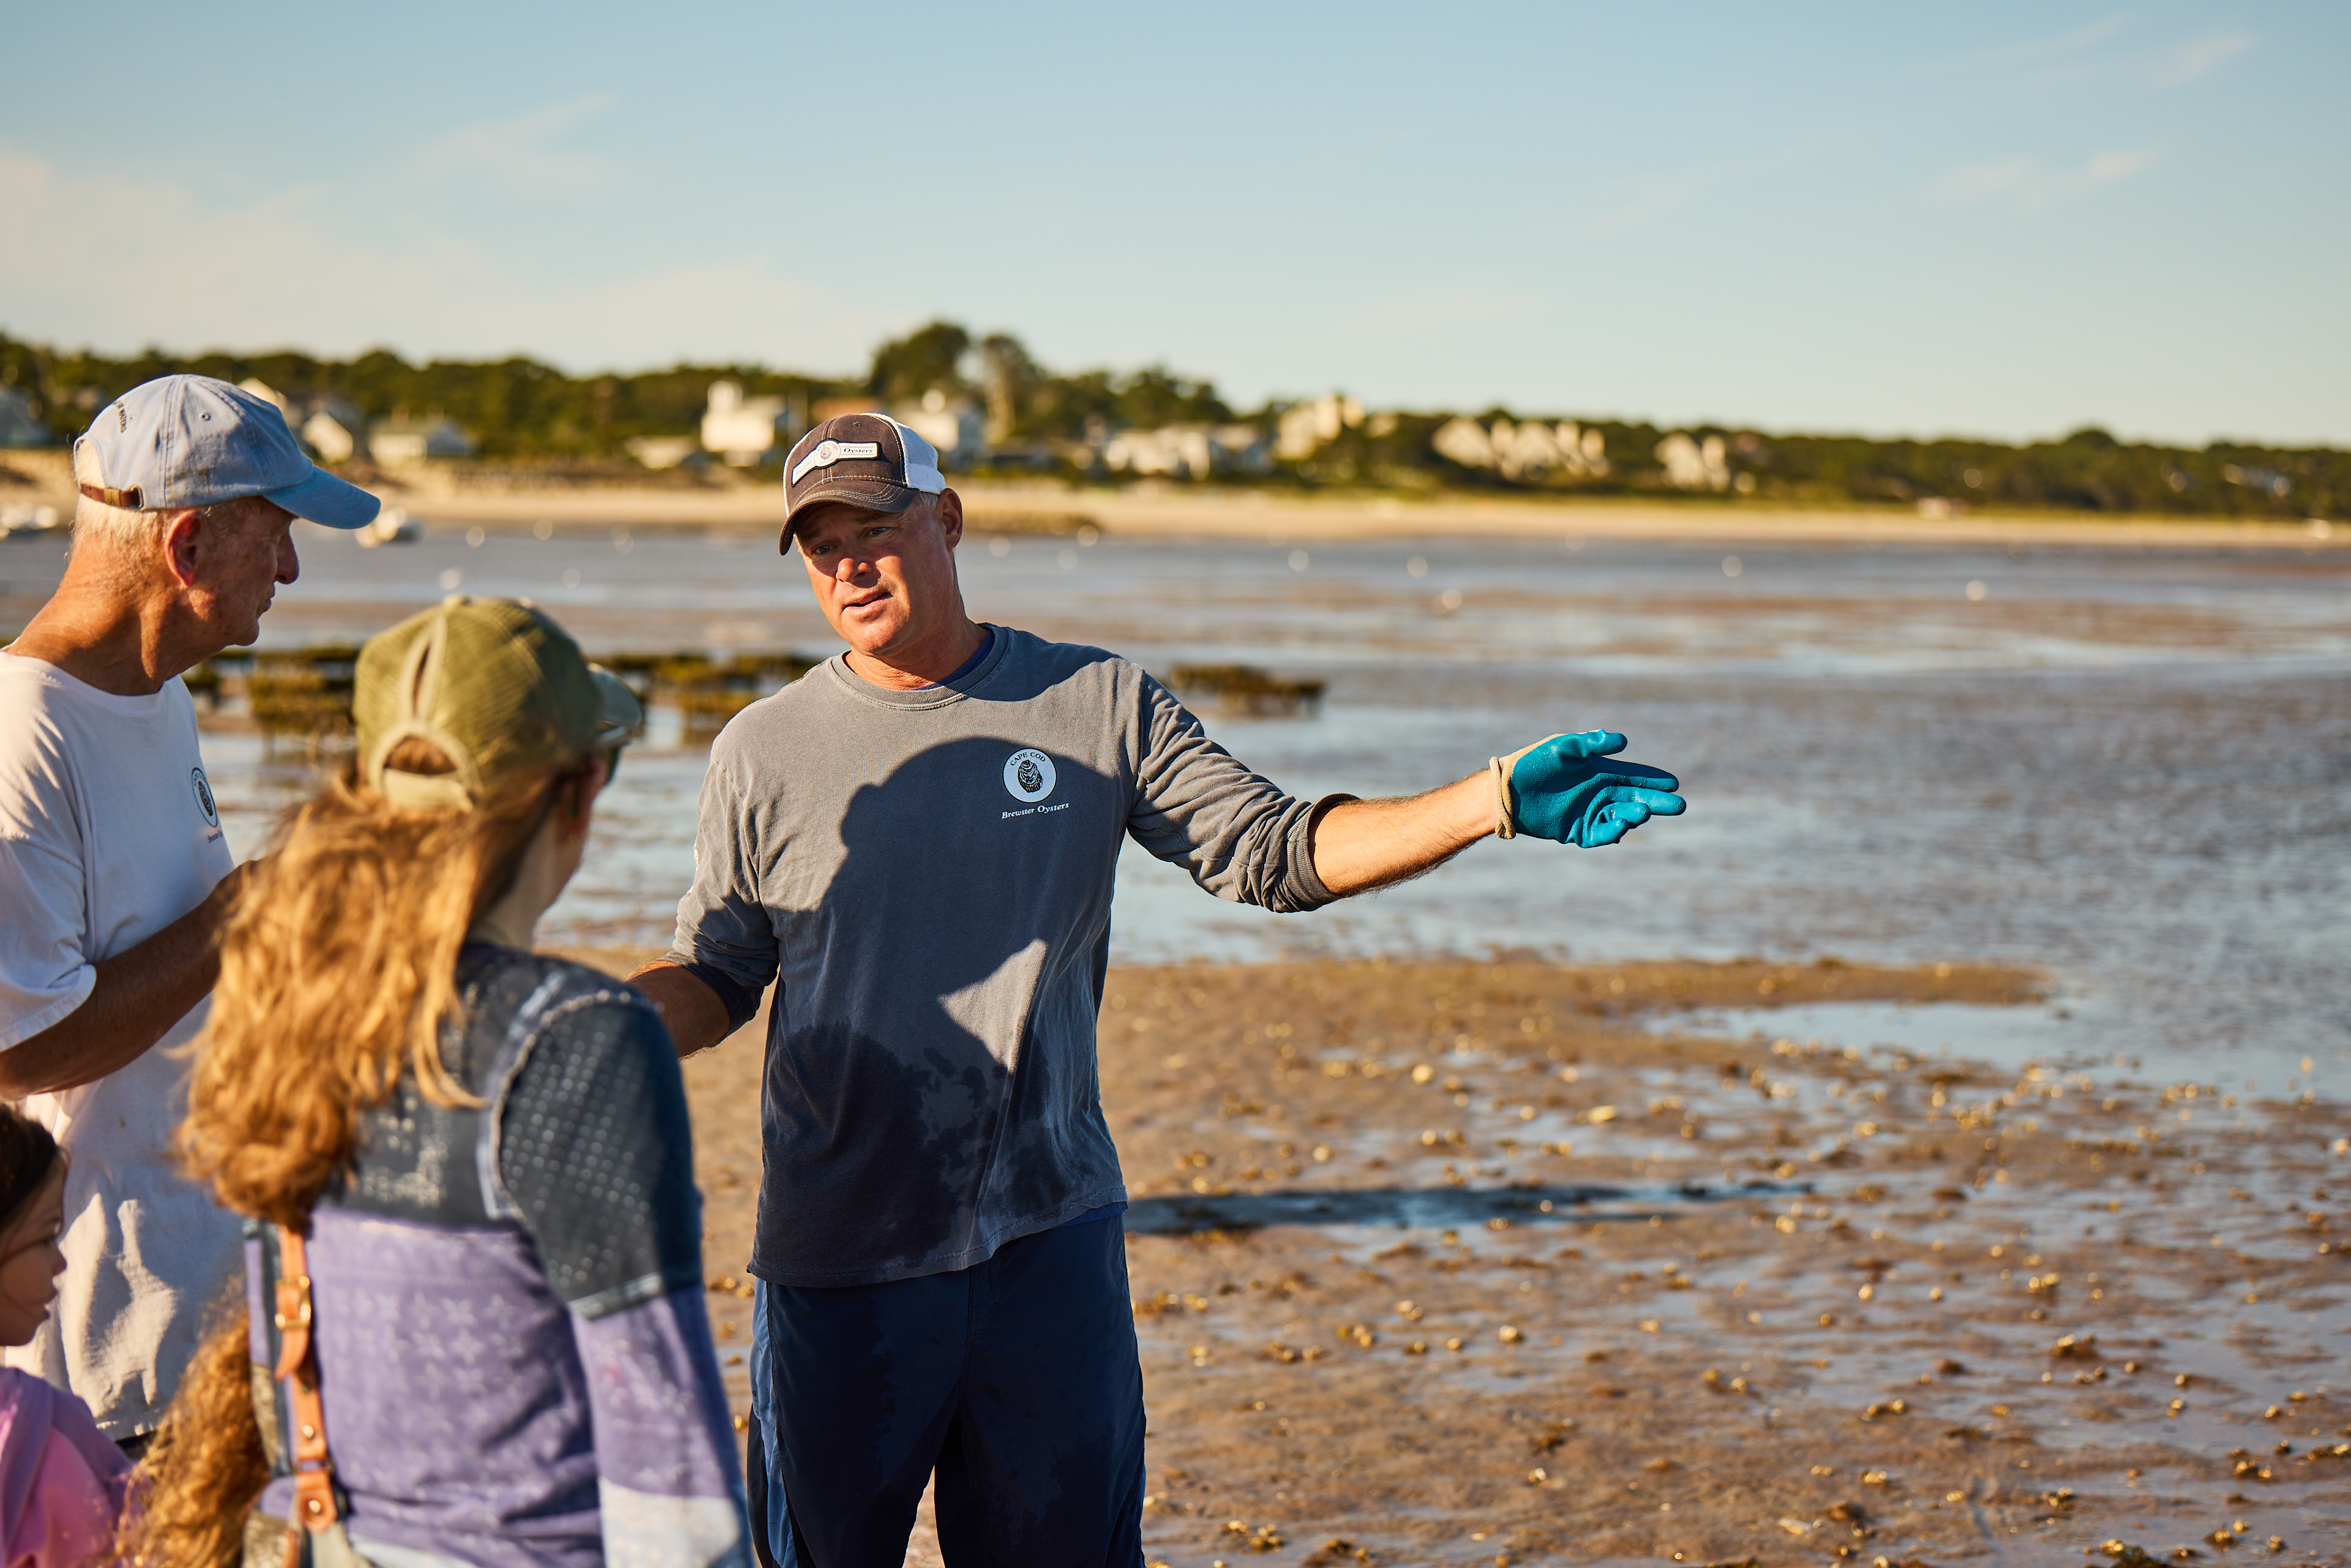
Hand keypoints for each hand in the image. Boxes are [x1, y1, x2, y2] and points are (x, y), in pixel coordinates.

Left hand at [1495, 731, 1684, 847]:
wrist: (1507, 791)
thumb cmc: (1534, 763)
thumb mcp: (1562, 747)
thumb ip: (1591, 743)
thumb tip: (1623, 742)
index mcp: (1600, 771)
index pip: (1633, 776)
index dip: (1653, 780)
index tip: (1673, 783)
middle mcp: (1599, 793)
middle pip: (1636, 799)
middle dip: (1657, 802)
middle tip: (1679, 806)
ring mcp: (1590, 813)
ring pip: (1622, 818)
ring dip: (1634, 816)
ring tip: (1642, 812)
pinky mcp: (1578, 831)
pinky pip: (1601, 834)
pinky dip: (1612, 833)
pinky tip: (1620, 827)